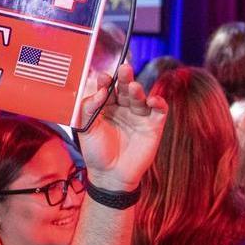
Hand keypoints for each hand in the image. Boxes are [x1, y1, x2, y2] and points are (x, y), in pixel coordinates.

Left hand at [77, 63, 167, 191]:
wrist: (110, 176)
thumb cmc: (96, 152)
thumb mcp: (85, 129)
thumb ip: (88, 109)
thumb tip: (100, 92)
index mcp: (105, 106)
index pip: (107, 88)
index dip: (105, 81)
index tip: (102, 77)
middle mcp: (123, 107)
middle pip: (125, 88)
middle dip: (125, 78)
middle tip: (124, 68)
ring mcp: (138, 115)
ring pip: (141, 97)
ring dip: (138, 90)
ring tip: (134, 87)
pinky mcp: (153, 125)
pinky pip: (159, 110)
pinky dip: (158, 103)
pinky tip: (152, 100)